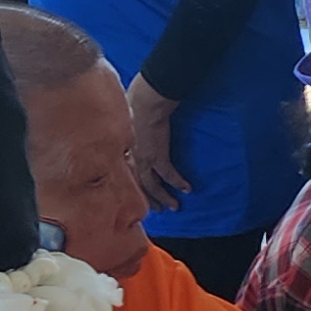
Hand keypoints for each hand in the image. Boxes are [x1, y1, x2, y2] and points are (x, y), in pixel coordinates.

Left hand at [126, 78, 190, 210]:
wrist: (146, 102)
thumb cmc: (136, 102)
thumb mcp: (126, 115)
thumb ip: (129, 123)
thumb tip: (131, 118)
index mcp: (124, 147)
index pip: (128, 170)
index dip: (135, 182)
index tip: (141, 189)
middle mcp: (132, 157)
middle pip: (139, 183)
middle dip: (149, 197)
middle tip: (158, 208)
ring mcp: (145, 159)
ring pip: (152, 185)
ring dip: (163, 197)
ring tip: (174, 206)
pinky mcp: (158, 157)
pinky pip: (169, 175)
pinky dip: (177, 183)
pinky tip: (186, 189)